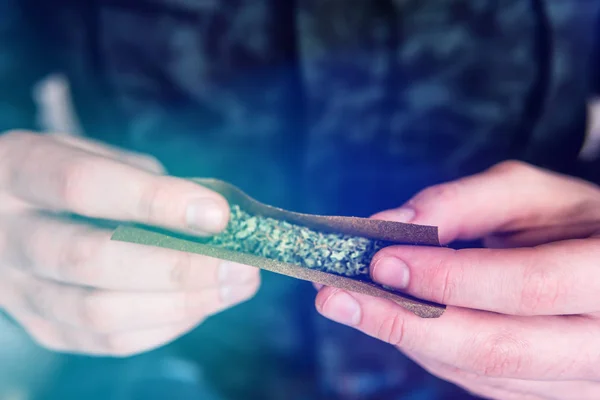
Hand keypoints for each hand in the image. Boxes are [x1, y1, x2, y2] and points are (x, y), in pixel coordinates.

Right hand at [0, 131, 259, 356]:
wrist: (9, 217)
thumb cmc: (68, 177)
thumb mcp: (96, 156)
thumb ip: (145, 180)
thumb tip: (212, 221)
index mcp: (19, 171)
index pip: (81, 186)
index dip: (154, 201)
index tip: (217, 215)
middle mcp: (7, 236)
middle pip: (88, 260)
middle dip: (176, 267)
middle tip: (239, 265)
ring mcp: (19, 291)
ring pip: (98, 313)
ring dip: (180, 303)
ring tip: (234, 286)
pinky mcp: (42, 328)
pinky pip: (106, 342)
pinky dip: (164, 325)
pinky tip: (201, 304)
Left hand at [315, 161, 599, 399]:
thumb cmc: (574, 222)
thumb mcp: (533, 194)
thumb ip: (465, 202)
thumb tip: (393, 223)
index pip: (526, 286)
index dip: (448, 277)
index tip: (381, 261)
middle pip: (496, 348)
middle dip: (405, 322)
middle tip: (337, 296)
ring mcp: (582, 383)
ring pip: (481, 373)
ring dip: (408, 337)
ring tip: (356, 304)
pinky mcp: (553, 397)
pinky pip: (482, 385)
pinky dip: (430, 352)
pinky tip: (399, 321)